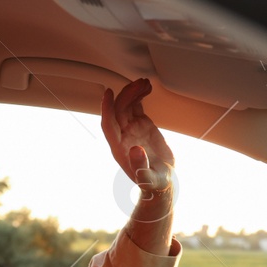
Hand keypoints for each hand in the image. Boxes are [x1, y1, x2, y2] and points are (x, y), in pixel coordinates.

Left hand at [101, 78, 174, 198]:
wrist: (160, 181)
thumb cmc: (152, 183)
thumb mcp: (149, 179)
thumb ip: (141, 167)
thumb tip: (136, 150)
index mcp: (119, 148)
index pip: (108, 124)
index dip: (106, 109)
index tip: (108, 93)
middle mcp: (122, 136)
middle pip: (118, 111)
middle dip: (126, 95)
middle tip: (139, 84)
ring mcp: (131, 129)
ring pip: (127, 106)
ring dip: (134, 92)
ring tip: (146, 84)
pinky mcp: (141, 124)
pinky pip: (137, 106)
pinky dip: (140, 96)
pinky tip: (147, 88)